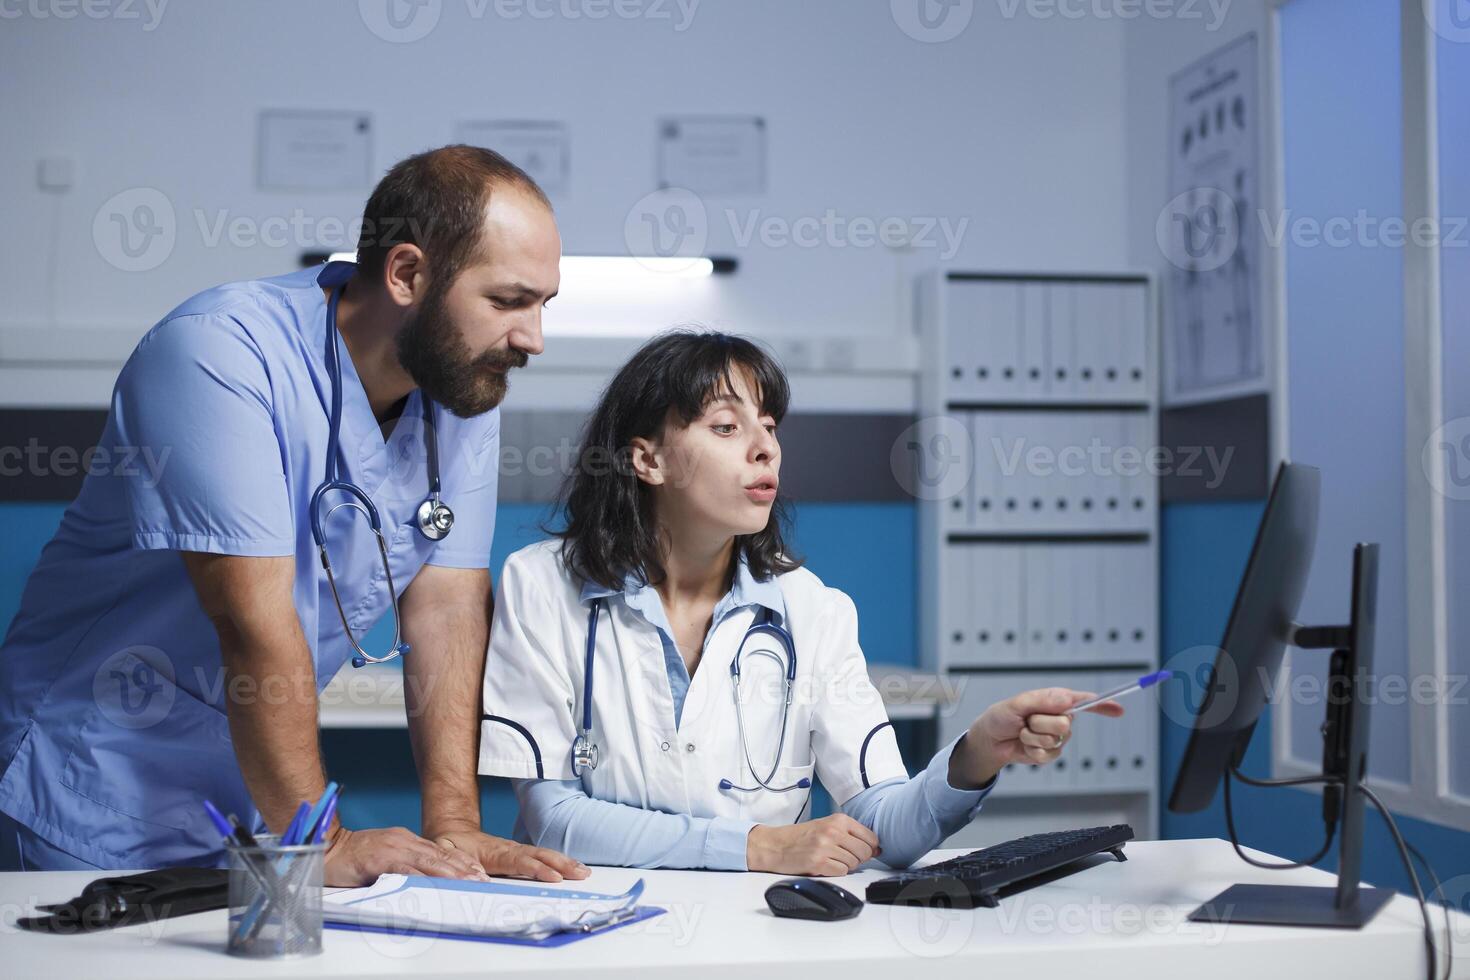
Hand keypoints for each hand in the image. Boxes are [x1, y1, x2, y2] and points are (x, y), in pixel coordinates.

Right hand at [323, 825, 491, 886]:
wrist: (326, 848)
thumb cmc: (354, 856)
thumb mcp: (385, 856)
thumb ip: (404, 863)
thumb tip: (426, 878)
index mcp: (406, 839)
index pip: (440, 850)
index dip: (461, 861)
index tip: (478, 871)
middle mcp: (403, 840)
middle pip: (440, 855)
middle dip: (463, 868)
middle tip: (482, 879)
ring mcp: (392, 848)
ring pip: (428, 861)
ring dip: (450, 873)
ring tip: (468, 883)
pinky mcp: (379, 859)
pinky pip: (404, 870)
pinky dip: (421, 878)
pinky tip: (434, 886)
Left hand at [431, 828, 589, 882]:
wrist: (452, 830)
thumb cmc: (449, 845)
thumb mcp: (444, 851)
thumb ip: (456, 864)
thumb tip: (477, 879)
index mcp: (493, 852)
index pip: (519, 861)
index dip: (537, 869)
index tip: (554, 877)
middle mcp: (509, 849)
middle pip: (539, 855)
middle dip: (560, 864)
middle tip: (580, 873)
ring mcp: (516, 849)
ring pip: (543, 854)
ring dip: (564, 862)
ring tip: (584, 871)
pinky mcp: (519, 852)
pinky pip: (541, 856)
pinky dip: (559, 860)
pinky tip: (572, 868)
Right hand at [747, 815, 880, 875]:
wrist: (776, 845)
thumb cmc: (801, 836)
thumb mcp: (827, 826)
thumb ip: (851, 834)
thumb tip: (876, 849)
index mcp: (838, 820)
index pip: (871, 837)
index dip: (870, 848)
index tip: (865, 851)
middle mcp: (834, 831)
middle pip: (864, 852)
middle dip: (858, 859)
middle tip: (843, 857)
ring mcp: (826, 847)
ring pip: (854, 864)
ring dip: (845, 866)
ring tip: (830, 859)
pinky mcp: (819, 862)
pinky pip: (842, 872)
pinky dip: (836, 872)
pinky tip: (825, 866)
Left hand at [955, 687, 1125, 786]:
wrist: (989, 741)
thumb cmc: (1000, 717)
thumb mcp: (1017, 703)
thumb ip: (1041, 699)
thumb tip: (1066, 698)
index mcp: (1055, 701)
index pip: (1084, 702)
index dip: (1103, 705)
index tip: (1119, 709)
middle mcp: (1059, 718)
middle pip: (1066, 724)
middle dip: (1041, 723)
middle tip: (1026, 721)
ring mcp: (1055, 737)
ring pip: (1054, 740)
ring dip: (1032, 737)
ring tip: (1022, 732)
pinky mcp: (1050, 753)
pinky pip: (1048, 754)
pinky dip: (1032, 750)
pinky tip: (1024, 746)